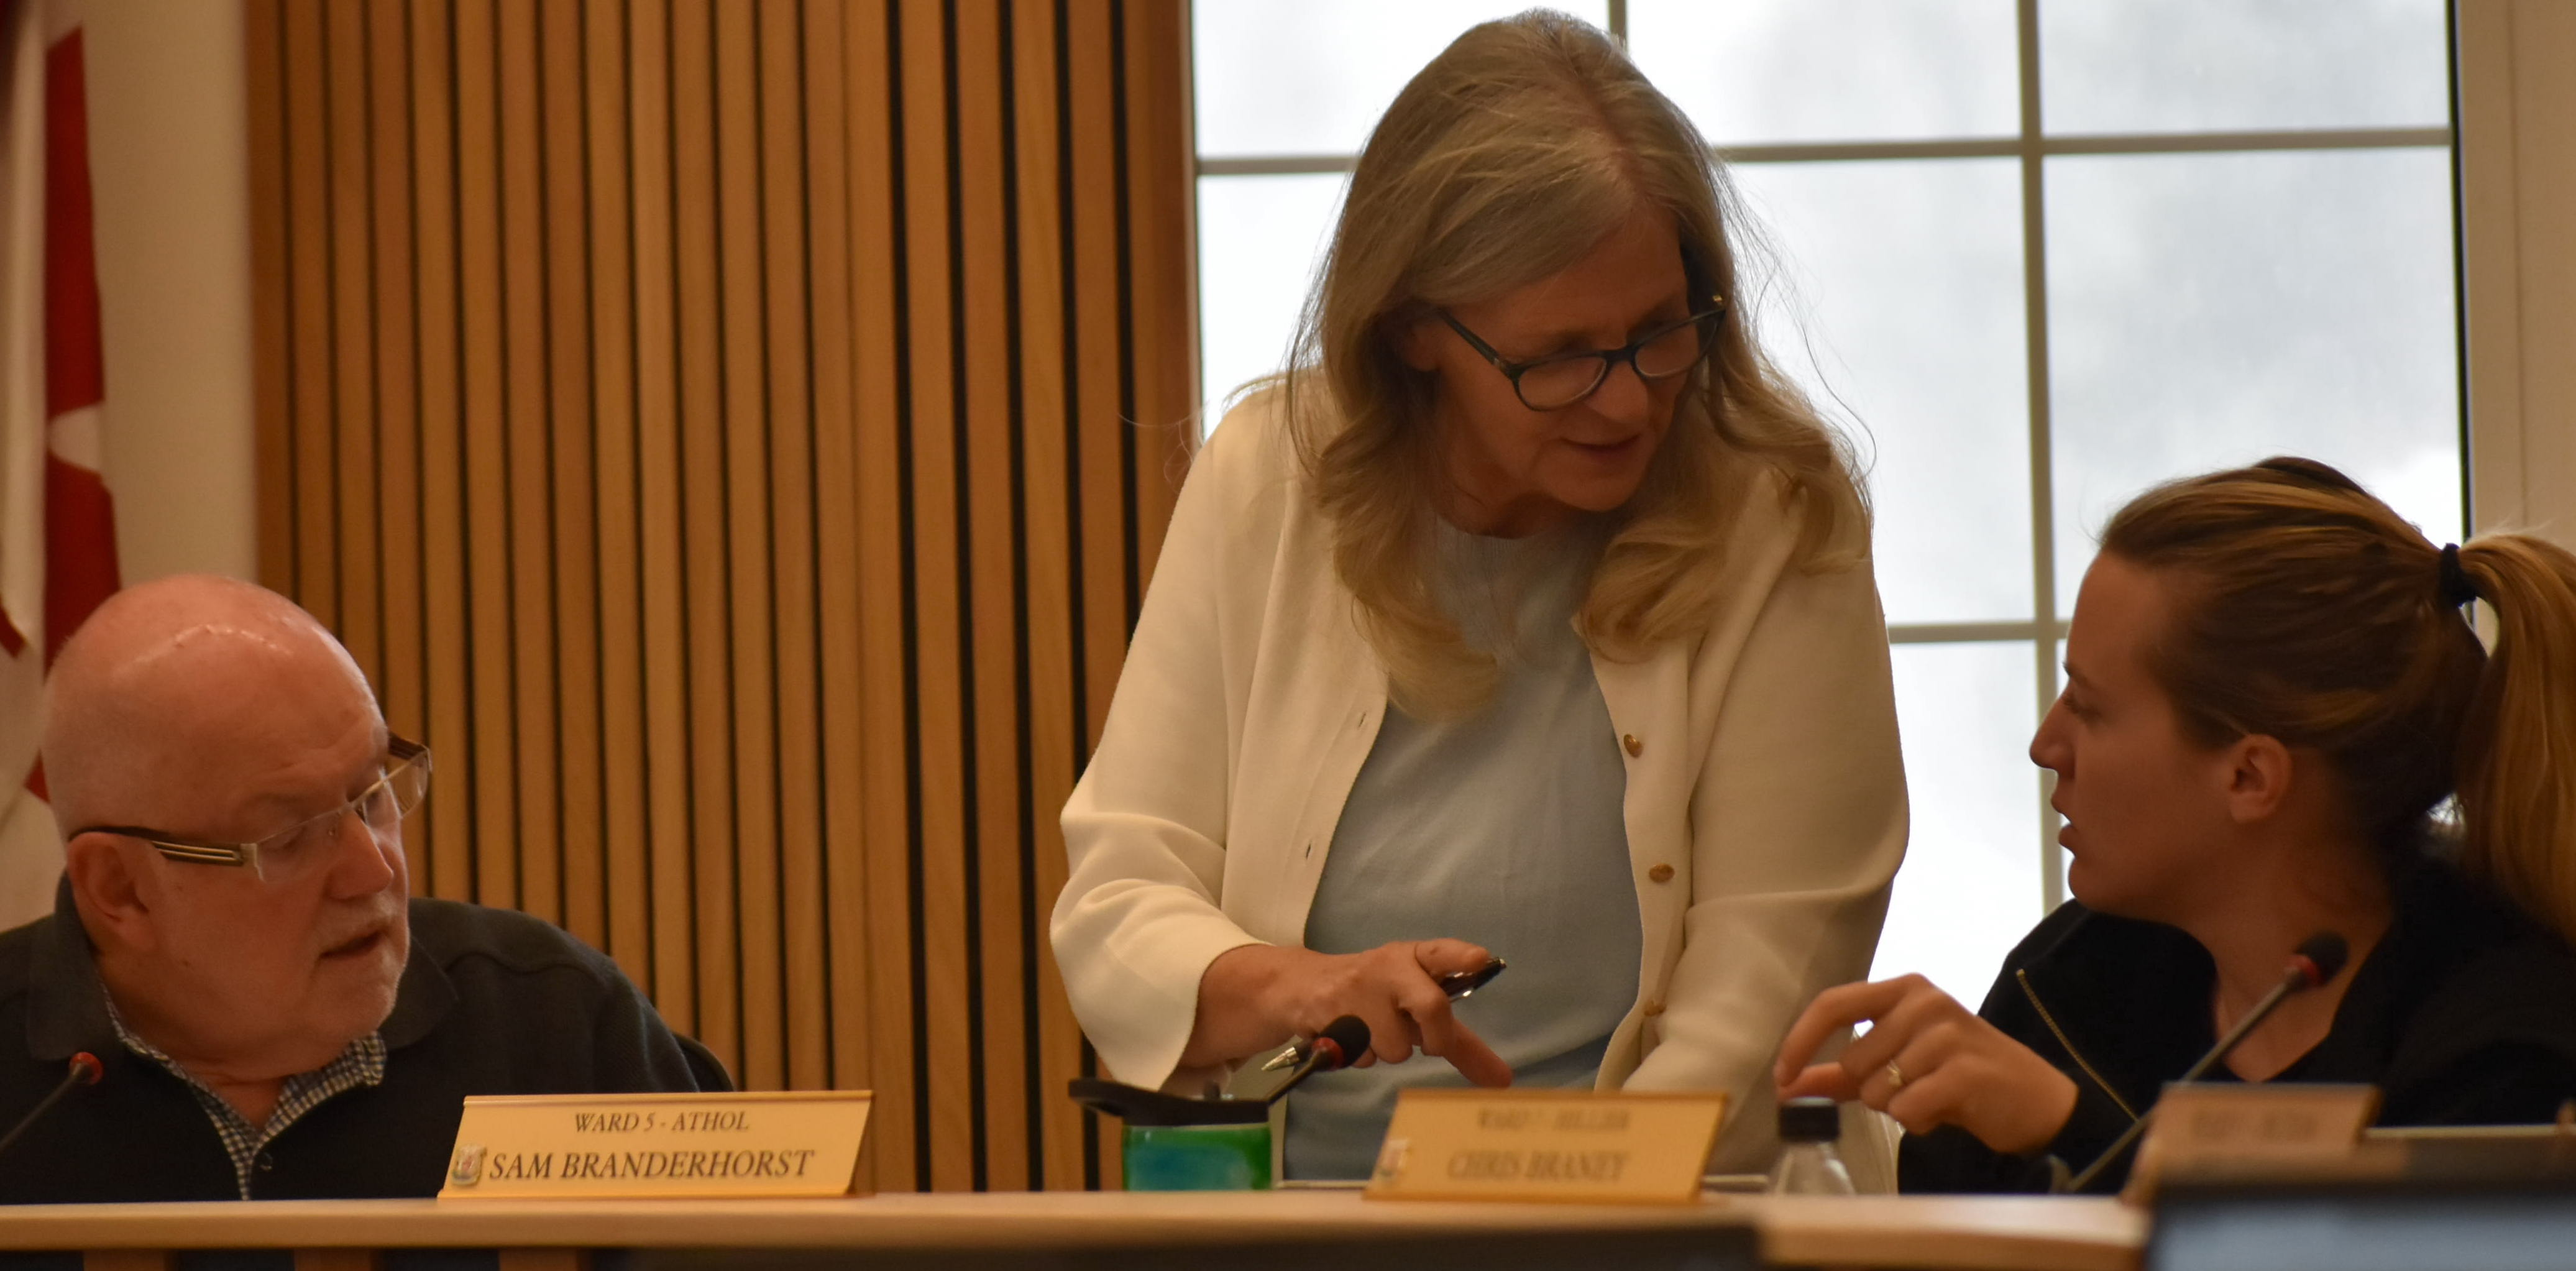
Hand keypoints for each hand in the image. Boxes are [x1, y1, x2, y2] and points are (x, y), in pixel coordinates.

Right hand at [1184, 940, 1512, 1086]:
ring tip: (1371, 1029)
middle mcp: (1390, 967)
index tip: (1481, 959)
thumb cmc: (1379, 998)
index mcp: (1415, 959)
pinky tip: (1347, 1034)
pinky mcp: (1329, 1011)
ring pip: (1395, 1046)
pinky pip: (1362, 1056)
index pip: (1441, 953)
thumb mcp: (1419, 1009)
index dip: (1461, 956)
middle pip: (1431, 1006)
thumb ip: (1462, 1043)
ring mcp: (1358, 989)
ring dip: (1387, 1050)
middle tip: (1431, 1045)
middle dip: (1437, 1036)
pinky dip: (1359, 1055)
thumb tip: (1504, 1082)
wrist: (1304, 987)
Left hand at [1772, 974, 2076, 1155]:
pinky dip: (1918, 1121)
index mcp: (1904, 990)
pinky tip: (1946, 1110)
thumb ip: (1839, 1073)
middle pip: (1853, 1061)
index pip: (1832, 1005)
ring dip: (1899, 1107)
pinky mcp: (1964, 1071)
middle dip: (1873, 1090)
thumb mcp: (1896, 1066)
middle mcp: (1924, 1001)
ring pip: (1877, 1090)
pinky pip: (1906, 1109)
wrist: (2032, 1099)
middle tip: (1914, 1087)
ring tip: (1935, 1096)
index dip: (1800, 1042)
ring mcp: (1946, 1033)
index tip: (1781, 1077)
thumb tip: (1787, 1086)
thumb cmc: (1957, 1076)